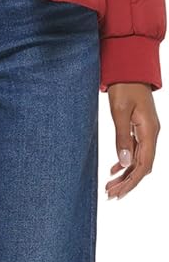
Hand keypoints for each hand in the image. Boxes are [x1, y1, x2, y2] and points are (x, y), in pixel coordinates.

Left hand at [106, 83, 160, 199]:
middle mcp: (151, 134)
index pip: (144, 165)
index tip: (118, 193)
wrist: (130, 67)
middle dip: (127, 182)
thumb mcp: (120, 112)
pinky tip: (115, 170)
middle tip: (110, 194)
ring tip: (110, 186)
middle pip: (142, 166)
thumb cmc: (124, 86)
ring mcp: (147, 131)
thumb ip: (122, 137)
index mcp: (149, 131)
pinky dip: (126, 162)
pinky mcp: (140, 128)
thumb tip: (124, 163)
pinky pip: (136, 150)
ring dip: (126, 174)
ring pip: (139, 160)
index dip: (132, 182)